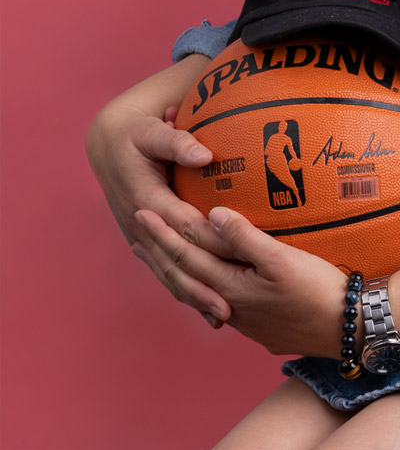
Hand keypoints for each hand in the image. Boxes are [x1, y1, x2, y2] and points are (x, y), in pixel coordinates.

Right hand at [87, 57, 237, 318]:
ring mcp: (141, 237)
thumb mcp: (153, 132)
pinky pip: (166, 269)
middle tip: (231, 306)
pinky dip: (184, 289)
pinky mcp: (144, 241)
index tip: (240, 257)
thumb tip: (203, 155)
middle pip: (175, 261)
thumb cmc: (137, 134)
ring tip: (222, 317)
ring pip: (168, 272)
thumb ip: (177, 142)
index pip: (185, 227)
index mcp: (147, 201)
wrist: (108, 144)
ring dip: (193, 296)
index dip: (211, 243)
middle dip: (201, 285)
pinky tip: (206, 307)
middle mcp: (141, 225)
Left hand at [133, 206, 347, 356]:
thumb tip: (211, 215)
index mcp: (231, 289)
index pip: (187, 256)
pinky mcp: (260, 325)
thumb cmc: (319, 290)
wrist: (348, 328)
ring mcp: (244, 321)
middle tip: (138, 232)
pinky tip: (208, 285)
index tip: (142, 213)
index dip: (164, 234)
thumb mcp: (282, 259)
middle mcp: (230, 308)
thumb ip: (244, 237)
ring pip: (198, 292)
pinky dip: (200, 286)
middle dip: (160, 253)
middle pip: (185, 278)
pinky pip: (216, 302)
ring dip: (177, 271)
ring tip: (162, 258)